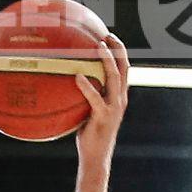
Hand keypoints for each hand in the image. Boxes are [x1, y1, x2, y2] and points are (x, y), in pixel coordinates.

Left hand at [76, 31, 130, 157]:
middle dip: (118, 49)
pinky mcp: (103, 116)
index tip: (109, 38)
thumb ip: (85, 98)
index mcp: (119, 96)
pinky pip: (95, 98)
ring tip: (97, 47)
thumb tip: (67, 84)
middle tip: (106, 35)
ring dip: (107, 60)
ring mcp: (114, 107)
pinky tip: (77, 77)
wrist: (96, 156)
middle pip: (124, 67)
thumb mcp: (89, 112)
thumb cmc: (89, 135)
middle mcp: (120, 99)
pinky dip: (87, 86)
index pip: (124, 69)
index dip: (120, 52)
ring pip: (114, 77)